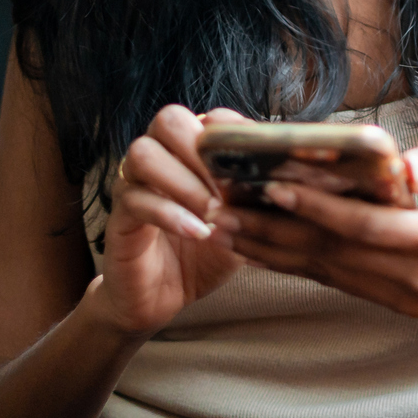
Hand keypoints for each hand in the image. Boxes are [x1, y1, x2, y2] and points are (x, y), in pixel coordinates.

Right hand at [91, 104, 244, 336]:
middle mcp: (159, 156)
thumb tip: (299, 176)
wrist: (165, 298)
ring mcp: (132, 183)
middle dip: (201, 148)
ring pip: (144, 154)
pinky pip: (136, 200)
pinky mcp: (118, 216)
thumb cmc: (207, 253)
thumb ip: (262, 198)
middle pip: (168, 120)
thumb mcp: (244, 224)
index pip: (211, 119)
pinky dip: (171, 214)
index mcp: (191, 151)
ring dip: (185, 181)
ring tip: (214, 212)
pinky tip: (198, 232)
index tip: (259, 163)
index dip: (235, 133)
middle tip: (229, 185)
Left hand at [221, 137, 417, 316]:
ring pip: (329, 275)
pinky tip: (266, 248)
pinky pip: (343, 282)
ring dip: (275, 254)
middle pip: (332, 256)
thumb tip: (395, 165)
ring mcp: (411, 298)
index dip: (312, 207)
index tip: (269, 186)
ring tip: (226, 231)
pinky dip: (301, 265)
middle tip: (222, 212)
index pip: (361, 226)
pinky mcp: (405, 302)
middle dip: (273, 233)